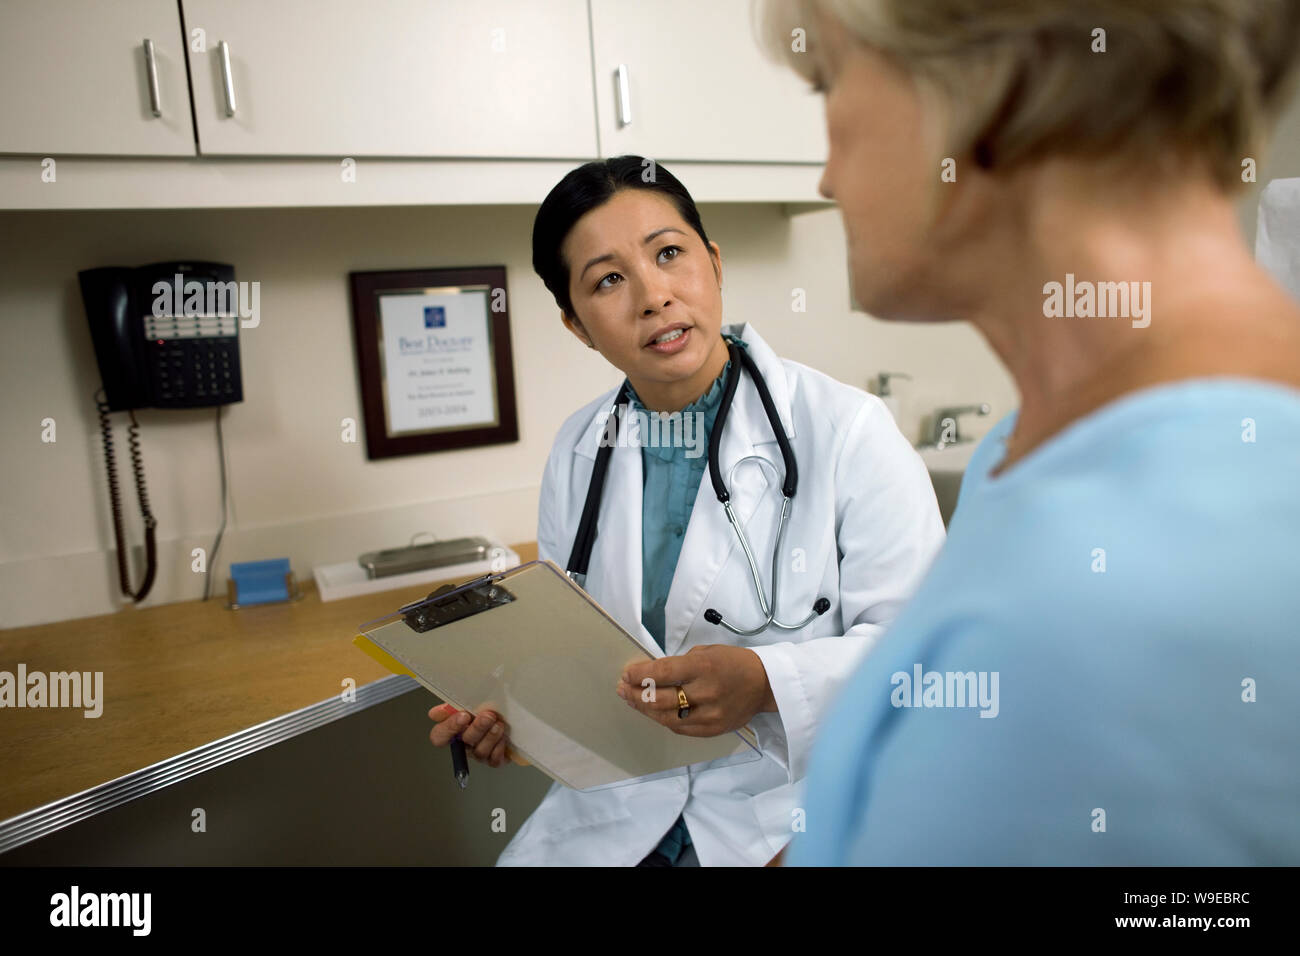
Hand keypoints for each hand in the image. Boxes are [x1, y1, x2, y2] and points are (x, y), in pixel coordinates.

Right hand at [427, 703, 520, 767]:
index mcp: (452, 731)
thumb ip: (451, 706)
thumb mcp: (467, 702)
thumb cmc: (483, 709)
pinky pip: (494, 760)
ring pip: (480, 751)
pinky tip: (503, 737)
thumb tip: (434, 714)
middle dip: (477, 728)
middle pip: (465, 741)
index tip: (463, 715)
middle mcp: (464, 744)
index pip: (439, 736)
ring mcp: (478, 753)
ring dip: (490, 737)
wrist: (505, 714)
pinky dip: (499, 748)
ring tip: (499, 725)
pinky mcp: (494, 759)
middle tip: (488, 716)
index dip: (449, 728)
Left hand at [615, 644, 776, 736]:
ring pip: (667, 718)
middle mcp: (706, 692)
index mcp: (703, 667)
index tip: (626, 673)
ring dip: (646, 710)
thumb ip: (679, 664)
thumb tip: (651, 674)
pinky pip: (680, 728)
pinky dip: (664, 720)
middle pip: (660, 699)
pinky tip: (653, 712)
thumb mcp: (706, 652)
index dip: (639, 675)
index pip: (663, 673)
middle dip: (636, 694)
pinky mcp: (713, 730)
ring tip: (633, 701)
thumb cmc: (733, 662)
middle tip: (623, 689)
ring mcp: (710, 715)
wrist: (765, 684)